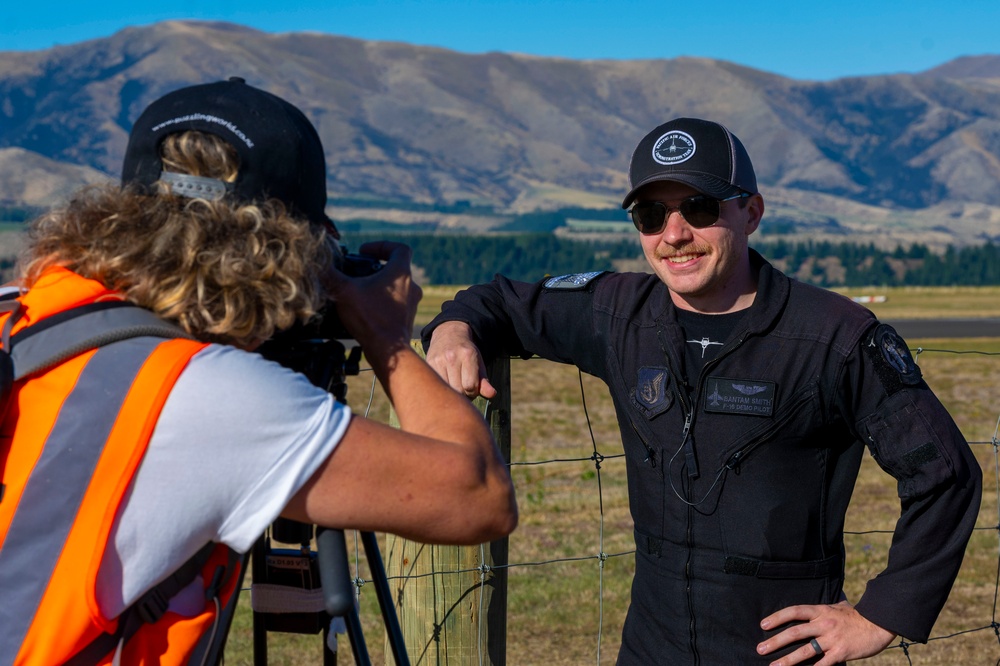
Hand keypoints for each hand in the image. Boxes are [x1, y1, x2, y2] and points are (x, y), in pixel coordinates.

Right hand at [324, 241, 421, 355]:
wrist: (388, 350)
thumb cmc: (371, 318)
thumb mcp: (344, 291)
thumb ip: (330, 275)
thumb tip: (316, 262)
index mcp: (401, 274)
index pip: (399, 248)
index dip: (381, 246)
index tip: (364, 251)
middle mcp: (411, 287)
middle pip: (395, 268)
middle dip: (375, 268)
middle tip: (357, 273)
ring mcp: (410, 304)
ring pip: (395, 288)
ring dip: (378, 286)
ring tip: (358, 292)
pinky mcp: (405, 319)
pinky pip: (394, 304)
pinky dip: (380, 303)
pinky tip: (363, 309)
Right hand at [425, 320, 496, 398]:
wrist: (449, 334)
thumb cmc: (466, 353)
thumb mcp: (478, 363)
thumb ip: (484, 381)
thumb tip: (492, 394)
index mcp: (468, 355)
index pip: (470, 386)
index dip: (473, 392)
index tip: (472, 389)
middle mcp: (452, 357)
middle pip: (458, 389)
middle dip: (463, 393)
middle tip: (464, 388)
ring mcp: (439, 360)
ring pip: (446, 388)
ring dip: (452, 391)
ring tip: (455, 384)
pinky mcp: (429, 363)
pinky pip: (437, 384)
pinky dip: (443, 386)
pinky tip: (446, 381)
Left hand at [757, 600, 895, 664]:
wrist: (880, 623)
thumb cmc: (858, 615)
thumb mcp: (839, 606)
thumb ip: (826, 607)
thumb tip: (819, 603)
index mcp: (820, 611)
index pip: (794, 611)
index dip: (777, 617)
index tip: (763, 625)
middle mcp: (824, 624)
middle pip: (795, 632)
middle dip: (775, 641)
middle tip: (760, 649)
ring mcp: (832, 639)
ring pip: (805, 651)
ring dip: (788, 660)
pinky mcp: (841, 652)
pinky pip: (823, 664)